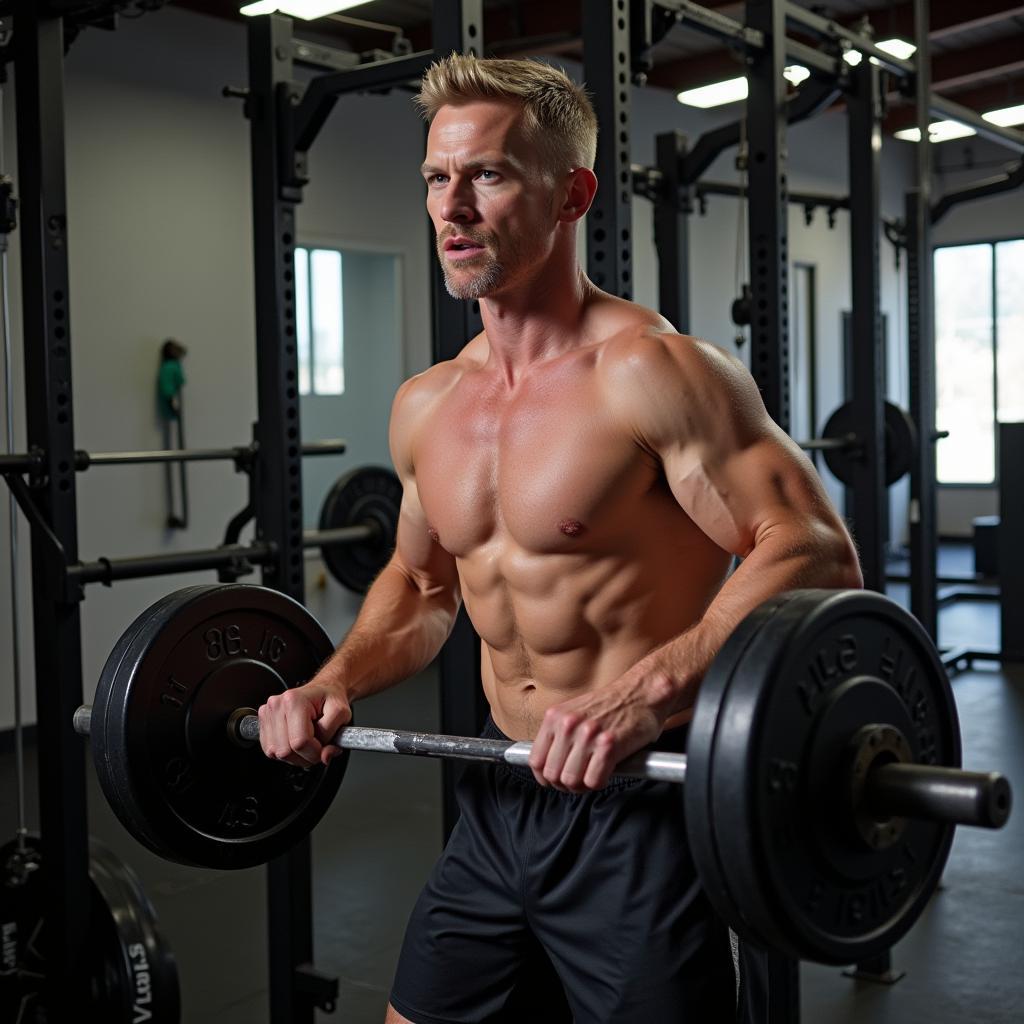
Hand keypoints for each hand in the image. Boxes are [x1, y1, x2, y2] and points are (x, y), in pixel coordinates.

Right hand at [258, 677, 351, 766]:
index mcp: (294, 700)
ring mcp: (267, 713)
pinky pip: (270, 750)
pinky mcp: (264, 722)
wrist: (323, 688)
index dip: (315, 752)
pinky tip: (296, 740)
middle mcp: (276, 705)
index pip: (300, 742)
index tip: (325, 748)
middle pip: (285, 751)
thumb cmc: (330, 699)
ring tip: (308, 742)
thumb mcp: (342, 714)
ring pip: (276, 753)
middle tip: (317, 745)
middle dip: (305, 756)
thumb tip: (325, 756)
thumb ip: (336, 737)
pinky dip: (285, 752)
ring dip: (295, 755)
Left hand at [528, 680, 663, 791]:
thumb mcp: (573, 712)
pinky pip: (593, 781)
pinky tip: (606, 771)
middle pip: (552, 775)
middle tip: (578, 779)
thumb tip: (546, 766)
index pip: (535, 760)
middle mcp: (568, 725)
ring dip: (582, 786)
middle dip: (564, 784)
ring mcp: (588, 735)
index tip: (555, 780)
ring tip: (592, 776)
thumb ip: (558, 735)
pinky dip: (599, 783)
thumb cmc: (610, 705)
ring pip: (571, 781)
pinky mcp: (609, 746)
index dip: (545, 777)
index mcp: (555, 716)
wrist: (641, 693)